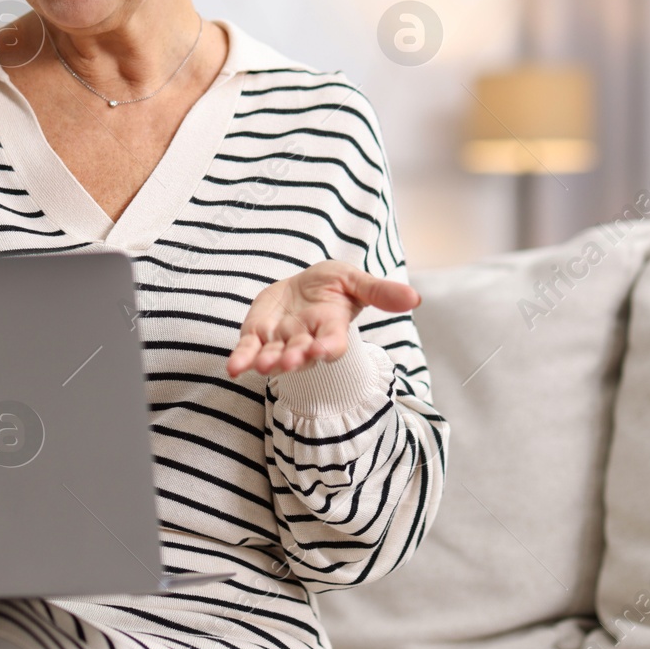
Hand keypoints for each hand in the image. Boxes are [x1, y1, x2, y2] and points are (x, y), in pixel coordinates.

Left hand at [226, 260, 419, 376]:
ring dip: (267, 362)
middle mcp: (306, 340)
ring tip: (261, 365)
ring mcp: (280, 342)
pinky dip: (240, 360)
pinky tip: (233, 368)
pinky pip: (248, 351)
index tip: (323, 350)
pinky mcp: (257, 337)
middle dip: (296, 358)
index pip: (333, 343)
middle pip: (302, 354)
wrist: (301, 286)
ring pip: (275, 356)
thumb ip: (380, 291)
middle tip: (290, 361)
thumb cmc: (332, 285)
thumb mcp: (355, 280)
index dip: (328, 348)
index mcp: (331, 328)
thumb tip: (416, 298)